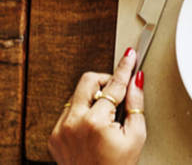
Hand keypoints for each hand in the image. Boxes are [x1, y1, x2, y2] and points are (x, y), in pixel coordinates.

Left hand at [48, 47, 145, 164]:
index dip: (124, 68)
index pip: (114, 85)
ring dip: (93, 97)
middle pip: (88, 80)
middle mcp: (73, 123)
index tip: (130, 56)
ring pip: (77, 94)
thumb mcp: (136, 136)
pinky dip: (83, 111)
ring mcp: (60, 129)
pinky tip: (94, 125)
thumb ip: (136, 104)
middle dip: (105, 80)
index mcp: (95, 122)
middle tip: (117, 90)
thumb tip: (137, 81)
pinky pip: (69, 110)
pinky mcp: (54, 135)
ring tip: (106, 116)